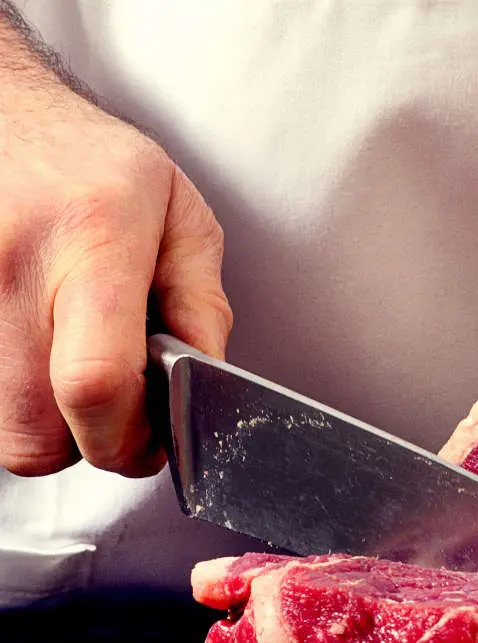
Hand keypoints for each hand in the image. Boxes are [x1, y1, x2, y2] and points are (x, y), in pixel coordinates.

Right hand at [0, 59, 230, 476]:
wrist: (2, 116)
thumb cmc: (94, 164)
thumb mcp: (179, 218)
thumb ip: (202, 306)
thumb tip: (209, 382)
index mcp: (92, 240)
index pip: (95, 382)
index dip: (128, 438)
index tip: (153, 441)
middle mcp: (10, 268)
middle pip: (36, 434)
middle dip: (89, 443)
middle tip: (117, 410)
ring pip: (2, 432)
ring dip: (46, 427)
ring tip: (73, 372)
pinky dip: (14, 401)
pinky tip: (38, 358)